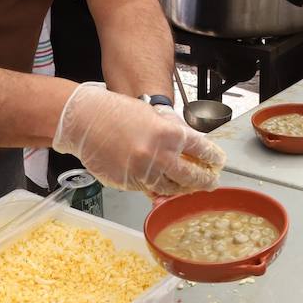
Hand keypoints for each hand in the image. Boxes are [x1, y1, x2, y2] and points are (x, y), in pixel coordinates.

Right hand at [53, 85, 225, 194]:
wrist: (84, 120)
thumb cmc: (115, 112)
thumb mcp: (152, 115)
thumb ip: (171, 132)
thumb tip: (189, 146)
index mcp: (168, 133)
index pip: (201, 148)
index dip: (214, 157)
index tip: (219, 161)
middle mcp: (158, 155)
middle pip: (191, 175)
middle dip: (205, 180)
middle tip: (211, 182)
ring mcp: (142, 172)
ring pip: (170, 188)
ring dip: (182, 189)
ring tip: (189, 188)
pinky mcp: (127, 183)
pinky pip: (147, 190)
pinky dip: (157, 189)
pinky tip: (163, 188)